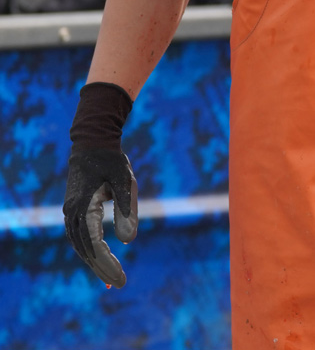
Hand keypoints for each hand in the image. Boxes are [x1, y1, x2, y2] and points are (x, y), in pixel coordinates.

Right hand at [63, 149, 137, 287]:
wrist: (93, 145)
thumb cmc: (112, 162)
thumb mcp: (125, 182)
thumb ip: (127, 210)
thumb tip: (128, 242)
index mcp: (84, 208)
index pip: (95, 244)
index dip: (107, 263)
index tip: (121, 278)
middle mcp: (72, 214)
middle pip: (85, 250)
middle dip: (102, 268)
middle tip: (118, 284)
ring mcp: (70, 213)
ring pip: (80, 246)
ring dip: (94, 263)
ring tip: (111, 279)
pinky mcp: (73, 211)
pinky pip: (80, 238)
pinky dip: (90, 251)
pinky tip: (101, 259)